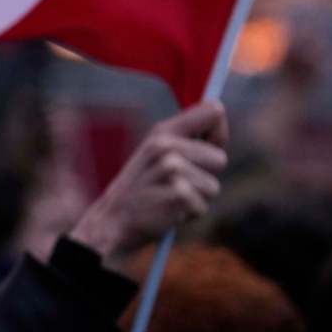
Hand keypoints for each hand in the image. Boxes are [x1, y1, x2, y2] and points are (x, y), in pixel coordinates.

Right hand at [68, 102, 228, 263]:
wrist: (112, 220)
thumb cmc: (142, 188)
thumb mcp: (157, 154)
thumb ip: (187, 140)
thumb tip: (219, 135)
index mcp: (163, 130)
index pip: (214, 111)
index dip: (218, 132)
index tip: (205, 149)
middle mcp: (166, 145)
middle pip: (219, 159)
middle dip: (204, 176)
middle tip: (175, 184)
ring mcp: (171, 168)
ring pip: (213, 187)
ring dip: (196, 199)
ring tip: (169, 198)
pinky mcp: (178, 194)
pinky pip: (203, 207)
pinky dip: (189, 214)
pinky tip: (168, 211)